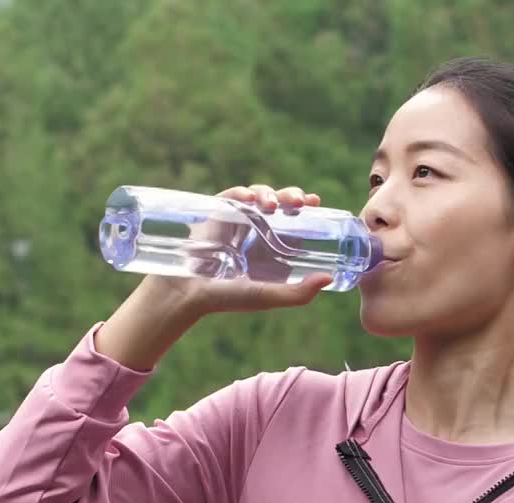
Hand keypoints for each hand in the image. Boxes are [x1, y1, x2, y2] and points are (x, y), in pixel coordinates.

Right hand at [145, 184, 331, 316]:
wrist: (185, 295)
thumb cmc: (225, 299)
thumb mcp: (266, 297)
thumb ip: (298, 294)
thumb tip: (329, 279)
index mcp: (269, 245)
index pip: (292, 218)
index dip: (305, 206)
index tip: (315, 201)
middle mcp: (253, 229)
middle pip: (277, 202)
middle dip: (290, 195)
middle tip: (299, 200)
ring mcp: (233, 219)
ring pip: (256, 195)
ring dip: (268, 193)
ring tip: (272, 204)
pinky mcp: (212, 213)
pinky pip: (229, 196)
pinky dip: (240, 193)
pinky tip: (248, 199)